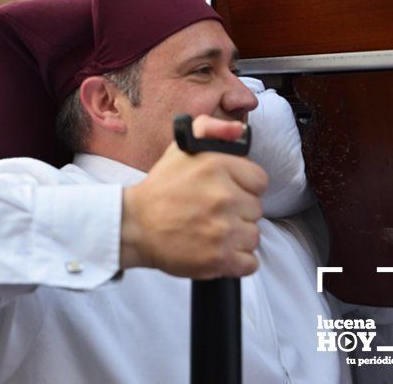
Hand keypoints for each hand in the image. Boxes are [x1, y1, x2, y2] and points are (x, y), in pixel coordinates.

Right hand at [119, 115, 267, 278]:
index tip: (225, 192)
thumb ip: (210, 130)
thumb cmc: (159, 190)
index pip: (259, 180)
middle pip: (256, 209)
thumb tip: (238, 129)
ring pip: (253, 236)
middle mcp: (224, 197)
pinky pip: (249, 263)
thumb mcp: (181, 150)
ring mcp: (224, 230)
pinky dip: (236, 261)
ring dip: (236, 237)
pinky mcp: (220, 258)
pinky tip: (216, 250)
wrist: (133, 226)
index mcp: (217, 166)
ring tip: (211, 232)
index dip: (242, 187)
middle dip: (237, 212)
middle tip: (211, 212)